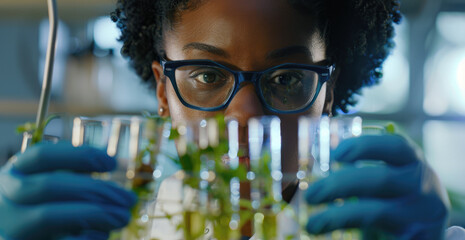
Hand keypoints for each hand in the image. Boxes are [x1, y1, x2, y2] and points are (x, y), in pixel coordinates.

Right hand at [0, 142, 135, 239]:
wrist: (22, 236)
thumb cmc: (43, 208)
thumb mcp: (51, 186)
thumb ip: (73, 174)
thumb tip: (109, 164)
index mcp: (15, 173)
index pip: (42, 155)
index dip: (79, 155)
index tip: (111, 162)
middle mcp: (5, 198)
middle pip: (49, 185)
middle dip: (95, 190)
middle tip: (128, 199)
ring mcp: (8, 227)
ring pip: (48, 215)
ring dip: (94, 214)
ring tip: (124, 216)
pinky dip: (84, 237)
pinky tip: (102, 234)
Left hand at [305, 135, 448, 239]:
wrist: (425, 237)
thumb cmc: (397, 203)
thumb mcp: (386, 185)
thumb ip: (361, 176)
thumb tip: (314, 176)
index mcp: (414, 164)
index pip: (396, 146)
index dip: (365, 146)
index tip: (335, 154)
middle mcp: (425, 187)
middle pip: (382, 179)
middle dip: (340, 184)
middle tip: (311, 195)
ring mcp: (425, 216)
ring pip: (378, 213)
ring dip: (338, 216)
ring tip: (312, 223)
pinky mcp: (420, 239)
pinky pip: (378, 233)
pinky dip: (351, 234)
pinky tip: (327, 232)